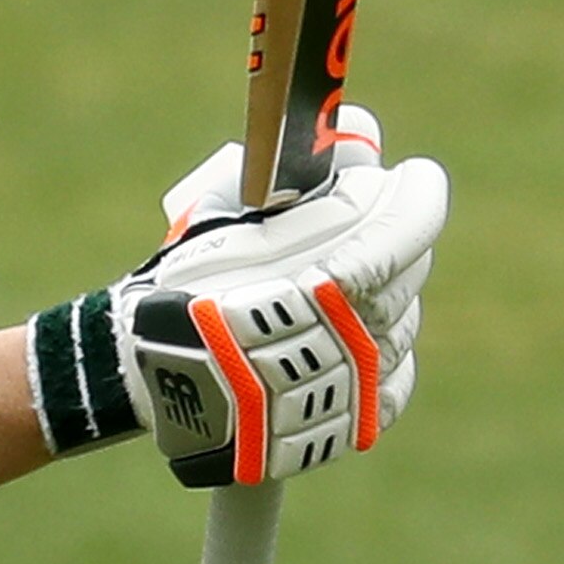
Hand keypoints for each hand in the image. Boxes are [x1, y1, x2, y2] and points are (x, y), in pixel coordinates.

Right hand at [27, 123, 448, 484]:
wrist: (146, 374)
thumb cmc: (182, 286)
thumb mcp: (228, 210)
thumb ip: (297, 169)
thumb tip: (362, 140)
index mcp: (329, 277)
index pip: (410, 224)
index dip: (418, 193)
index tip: (415, 176)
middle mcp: (353, 334)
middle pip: (411, 267)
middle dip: (389, 235)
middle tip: (355, 223)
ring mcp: (357, 382)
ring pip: (403, 319)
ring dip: (381, 293)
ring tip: (330, 289)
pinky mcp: (354, 422)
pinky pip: (396, 377)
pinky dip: (378, 352)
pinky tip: (347, 338)